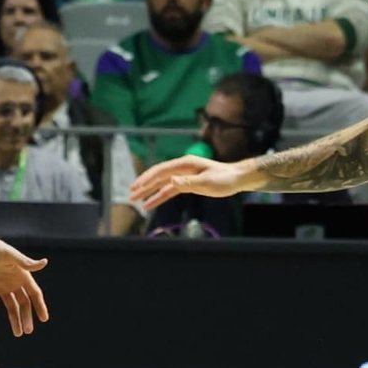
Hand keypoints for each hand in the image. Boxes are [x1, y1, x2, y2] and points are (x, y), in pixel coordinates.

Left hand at [0, 235, 49, 335]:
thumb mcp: (10, 256)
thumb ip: (26, 263)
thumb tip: (45, 262)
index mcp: (22, 275)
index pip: (34, 294)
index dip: (40, 306)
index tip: (44, 319)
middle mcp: (13, 282)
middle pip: (23, 303)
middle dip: (26, 317)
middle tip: (28, 331)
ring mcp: (0, 286)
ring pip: (10, 307)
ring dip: (14, 319)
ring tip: (17, 334)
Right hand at [129, 155, 250, 210]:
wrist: (237, 178)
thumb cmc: (225, 179)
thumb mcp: (208, 182)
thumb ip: (188, 182)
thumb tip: (171, 181)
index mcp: (185, 164)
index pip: (161, 171)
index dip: (147, 179)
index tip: (136, 187)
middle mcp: (181, 168)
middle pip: (158, 176)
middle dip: (143, 185)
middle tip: (130, 195)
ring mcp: (183, 176)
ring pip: (162, 184)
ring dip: (149, 192)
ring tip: (136, 201)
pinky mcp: (187, 184)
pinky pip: (170, 190)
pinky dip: (160, 196)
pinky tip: (151, 203)